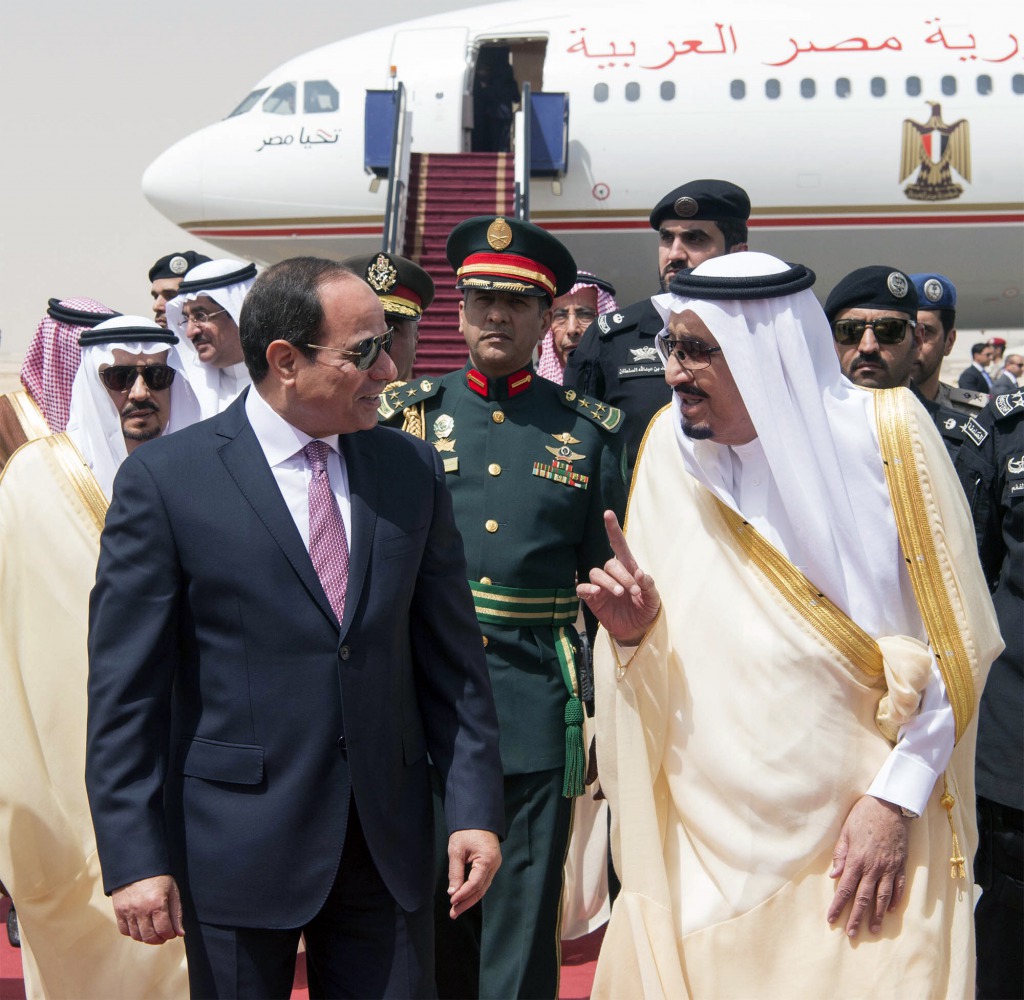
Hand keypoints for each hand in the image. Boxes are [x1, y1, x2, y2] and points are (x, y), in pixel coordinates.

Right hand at [111, 874, 184, 943]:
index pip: (164, 930)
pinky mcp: (118, 911)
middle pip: (150, 937)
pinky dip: (133, 933)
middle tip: (163, 936)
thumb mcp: (172, 891)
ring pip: (137, 936)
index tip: (172, 932)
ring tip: (153, 932)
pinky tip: (140, 927)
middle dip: (159, 939)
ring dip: (146, 938)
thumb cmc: (159, 877)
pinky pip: (124, 931)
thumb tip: (180, 933)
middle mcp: (141, 910)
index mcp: (157, 904)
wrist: (137, 865)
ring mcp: (128, 911)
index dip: (170, 935)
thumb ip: (176, 913)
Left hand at [446, 829, 500, 918]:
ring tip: (456, 909)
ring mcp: (494, 865)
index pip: (475, 883)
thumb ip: (455, 872)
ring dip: (469, 899)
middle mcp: (494, 864)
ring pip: (482, 887)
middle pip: (481, 889)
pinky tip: (463, 897)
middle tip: (453, 913)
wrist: (477, 817)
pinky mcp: (491, 864)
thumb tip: (453, 892)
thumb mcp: (457, 850)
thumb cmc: (466, 831)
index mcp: (487, 859)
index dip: (463, 894)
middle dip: (466, 902)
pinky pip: (483, 881)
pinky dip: (473, 890)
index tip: (452, 901)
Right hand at [577, 510, 660, 645]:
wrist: (638, 630)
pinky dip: (587, 588)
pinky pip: (582, 588)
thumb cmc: (647, 610)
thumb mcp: (654, 598)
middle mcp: (613, 574)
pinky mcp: (592, 598)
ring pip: (596, 573)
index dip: (613, 529)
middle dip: (622, 575)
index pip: (618, 545)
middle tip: (633, 590)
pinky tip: (596, 592)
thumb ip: (649, 585)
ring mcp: (601, 586)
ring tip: (619, 594)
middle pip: (610, 564)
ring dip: (608, 582)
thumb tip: (640, 573)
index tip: (608, 514)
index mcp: (628, 569)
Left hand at [827, 795, 908, 936]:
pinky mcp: (901, 864)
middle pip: (863, 898)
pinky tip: (890, 910)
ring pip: (882, 896)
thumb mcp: (845, 831)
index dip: (838, 906)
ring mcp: (888, 867)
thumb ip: (840, 854)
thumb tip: (834, 875)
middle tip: (852, 934)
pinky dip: (895, 899)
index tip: (832, 919)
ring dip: (876, 914)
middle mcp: (872, 867)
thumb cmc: (863, 816)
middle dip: (856, 917)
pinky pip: (898, 886)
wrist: (889, 805)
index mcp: (856, 860)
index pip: (845, 889)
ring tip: (872, 928)